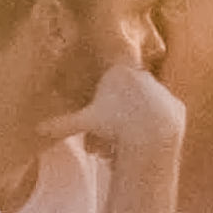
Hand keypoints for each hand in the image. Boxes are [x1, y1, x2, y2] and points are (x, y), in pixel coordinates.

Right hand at [70, 56, 186, 173]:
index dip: (103, 96)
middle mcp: (141, 76)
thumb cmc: (114, 123)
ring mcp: (160, 89)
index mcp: (118, 73)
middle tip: (111, 134)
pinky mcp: (176, 105)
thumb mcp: (85, 122)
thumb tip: (37, 129)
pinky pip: (162, 118)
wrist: (151, 131)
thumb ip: (62, 123)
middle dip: (116, 114)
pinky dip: (154, 129)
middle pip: (125, 95)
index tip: (103, 109)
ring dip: (135, 123)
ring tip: (128, 140)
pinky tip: (147, 139)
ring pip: (144, 107)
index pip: (108, 79)